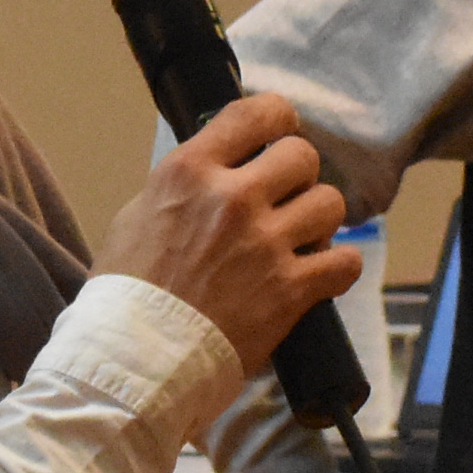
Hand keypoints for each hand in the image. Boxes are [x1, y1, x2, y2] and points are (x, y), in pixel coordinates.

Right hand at [94, 92, 359, 369]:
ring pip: (331, 203)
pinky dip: (337, 267)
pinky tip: (319, 274)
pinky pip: (345, 261)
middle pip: (302, 155)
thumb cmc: (126, 294)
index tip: (279, 134)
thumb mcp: (137, 215)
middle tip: (284, 201)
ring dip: (319, 221)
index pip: (258, 112)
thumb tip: (215, 168)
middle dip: (298, 177)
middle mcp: (233, 198)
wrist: (135, 360)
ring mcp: (266, 244)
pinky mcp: (290, 289)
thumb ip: (183, 185)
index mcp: (190, 172)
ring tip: (299, 240)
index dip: (279, 119)